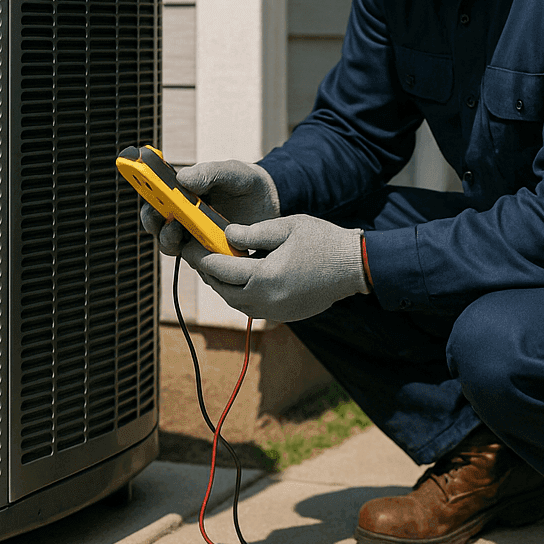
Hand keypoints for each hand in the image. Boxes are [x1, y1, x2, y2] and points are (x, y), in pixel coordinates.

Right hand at [138, 160, 280, 255]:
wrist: (271, 202)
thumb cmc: (246, 182)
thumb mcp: (231, 171)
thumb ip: (209, 172)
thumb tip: (181, 178)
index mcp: (181, 194)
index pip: (154, 201)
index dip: (147, 204)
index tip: (151, 204)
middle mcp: (183, 218)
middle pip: (158, 228)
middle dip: (158, 228)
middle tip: (169, 224)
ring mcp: (195, 238)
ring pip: (174, 248)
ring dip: (175, 243)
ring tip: (187, 237)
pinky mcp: (211, 255)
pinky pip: (199, 263)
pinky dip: (201, 260)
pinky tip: (210, 253)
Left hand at [187, 215, 365, 322]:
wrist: (355, 267)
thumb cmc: (322, 241)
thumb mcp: (285, 227)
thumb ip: (251, 232)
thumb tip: (225, 236)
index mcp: (265, 276)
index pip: (220, 268)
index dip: (200, 255)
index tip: (188, 244)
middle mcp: (267, 300)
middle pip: (223, 290)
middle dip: (207, 272)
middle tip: (198, 254)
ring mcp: (276, 312)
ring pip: (235, 302)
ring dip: (223, 285)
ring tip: (217, 264)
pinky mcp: (284, 316)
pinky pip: (252, 307)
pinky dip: (241, 293)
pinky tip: (241, 277)